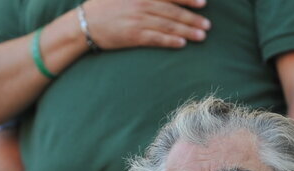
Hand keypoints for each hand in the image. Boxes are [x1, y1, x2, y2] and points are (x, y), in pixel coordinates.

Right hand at [82, 0, 210, 50]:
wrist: (85, 23)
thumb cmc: (104, 6)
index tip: (203, 2)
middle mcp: (142, 4)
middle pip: (173, 11)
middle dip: (193, 18)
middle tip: (208, 25)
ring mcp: (138, 20)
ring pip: (168, 25)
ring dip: (187, 31)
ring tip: (202, 36)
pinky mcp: (133, 36)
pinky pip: (156, 38)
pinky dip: (170, 40)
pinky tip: (182, 44)